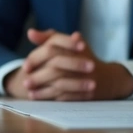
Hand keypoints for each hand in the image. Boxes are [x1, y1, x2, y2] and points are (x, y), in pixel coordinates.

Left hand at [4, 29, 132, 100]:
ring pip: (61, 85)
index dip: (36, 59)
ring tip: (30, 94)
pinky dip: (53, 98)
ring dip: (44, 91)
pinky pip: (68, 96)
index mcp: (76, 46)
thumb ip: (48, 38)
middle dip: (39, 77)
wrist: (108, 77)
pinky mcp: (88, 93)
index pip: (52, 50)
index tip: (25, 67)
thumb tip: (30, 32)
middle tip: (25, 83)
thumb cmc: (82, 58)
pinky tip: (42, 99)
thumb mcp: (68, 44)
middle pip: (56, 69)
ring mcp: (86, 78)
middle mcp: (82, 61)